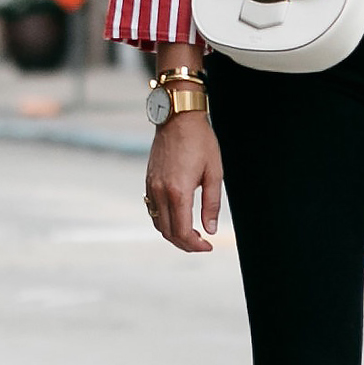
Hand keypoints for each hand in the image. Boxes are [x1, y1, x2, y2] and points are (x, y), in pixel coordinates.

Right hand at [143, 109, 222, 252]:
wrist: (178, 118)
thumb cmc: (201, 142)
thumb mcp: (214, 173)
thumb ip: (212, 204)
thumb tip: (211, 230)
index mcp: (178, 192)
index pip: (183, 231)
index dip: (195, 245)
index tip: (209, 246)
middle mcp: (161, 192)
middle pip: (168, 232)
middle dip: (185, 244)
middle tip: (202, 244)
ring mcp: (152, 187)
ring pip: (158, 223)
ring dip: (174, 234)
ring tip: (192, 234)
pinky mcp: (148, 181)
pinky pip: (152, 210)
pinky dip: (164, 221)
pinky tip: (178, 218)